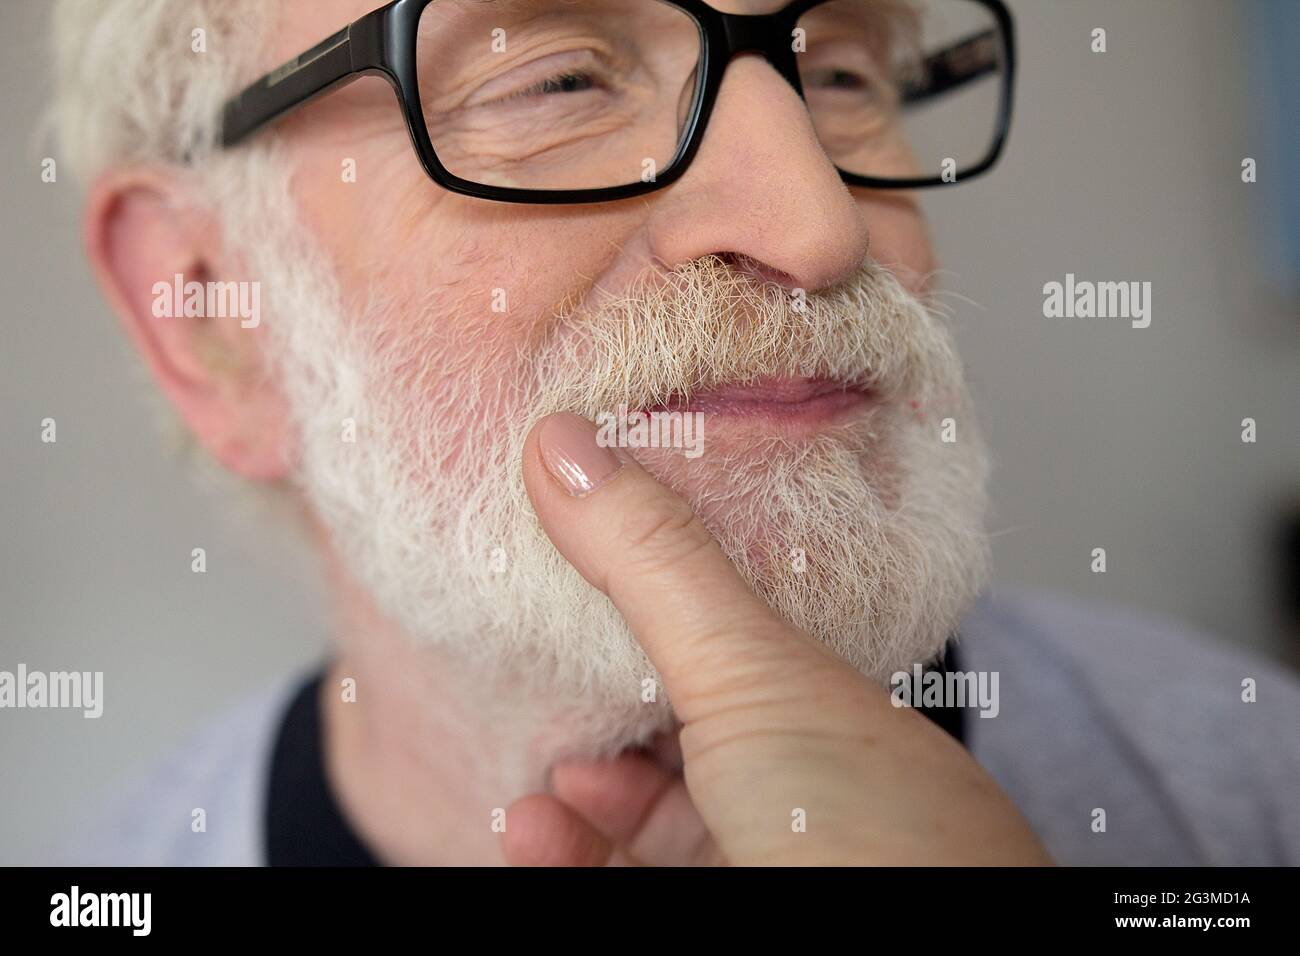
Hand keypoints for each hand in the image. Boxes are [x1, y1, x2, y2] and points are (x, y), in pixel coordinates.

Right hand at [503, 412, 1050, 865]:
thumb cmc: (873, 834)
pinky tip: (534, 836)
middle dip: (596, 726)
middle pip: (678, 745)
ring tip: (534, 795)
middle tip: (542, 700)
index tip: (573, 588)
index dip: (648, 622)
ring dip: (571, 805)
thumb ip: (655, 565)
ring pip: (643, 825)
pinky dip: (568, 854)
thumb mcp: (749, 673)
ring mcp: (758, 859)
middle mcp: (796, 793)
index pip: (727, 652)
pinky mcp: (717, 910)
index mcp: (825, 714)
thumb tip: (564, 442)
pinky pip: (622, 872)